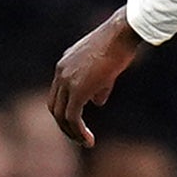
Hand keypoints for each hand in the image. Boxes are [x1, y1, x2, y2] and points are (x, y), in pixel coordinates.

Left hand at [48, 7, 145, 146]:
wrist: (122, 33)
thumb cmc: (120, 45)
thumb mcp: (106, 67)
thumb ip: (99, 86)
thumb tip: (97, 103)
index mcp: (65, 64)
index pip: (58, 94)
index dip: (66, 110)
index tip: (78, 122)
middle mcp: (61, 72)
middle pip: (54, 106)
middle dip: (64, 124)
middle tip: (78, 137)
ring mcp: (67, 80)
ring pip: (61, 115)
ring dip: (71, 132)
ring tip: (85, 142)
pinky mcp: (78, 89)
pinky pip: (72, 117)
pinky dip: (78, 131)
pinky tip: (89, 140)